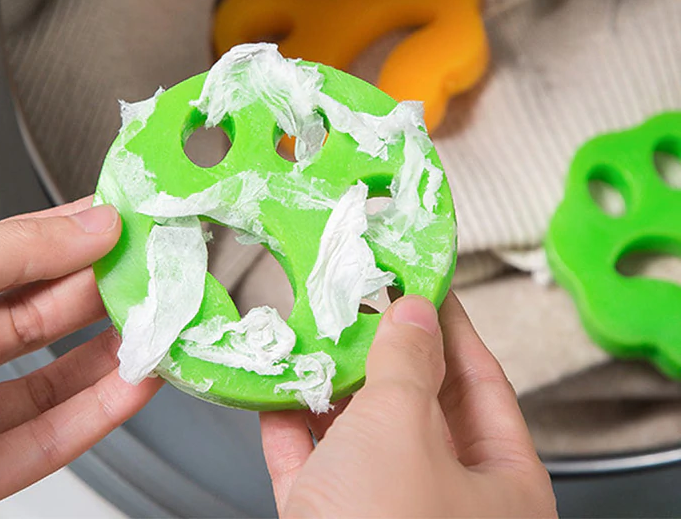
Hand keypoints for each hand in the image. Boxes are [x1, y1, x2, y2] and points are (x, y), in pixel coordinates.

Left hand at [0, 198, 162, 517]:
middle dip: (100, 287)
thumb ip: (9, 255)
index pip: (2, 254)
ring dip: (111, 351)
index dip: (64, 231)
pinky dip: (100, 412)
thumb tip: (89, 225)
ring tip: (159, 321)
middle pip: (33, 312)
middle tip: (153, 267)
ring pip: (47, 377)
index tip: (120, 216)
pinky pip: (45, 439)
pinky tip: (137, 382)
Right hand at [261, 293, 556, 517]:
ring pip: (360, 431)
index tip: (423, 281)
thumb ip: (408, 361)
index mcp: (500, 484)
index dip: (449, 323)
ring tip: (311, 332)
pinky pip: (313, 464)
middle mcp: (447, 499)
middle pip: (416, 400)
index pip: (480, 378)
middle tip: (357, 299)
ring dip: (329, 382)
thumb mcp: (404, 428)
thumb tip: (413, 311)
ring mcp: (386, 512)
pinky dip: (292, 426)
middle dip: (380, 348)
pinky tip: (275, 387)